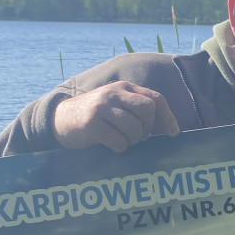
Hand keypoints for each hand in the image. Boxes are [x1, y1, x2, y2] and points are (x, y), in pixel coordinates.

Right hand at [51, 81, 181, 151]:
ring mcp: (102, 107)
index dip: (168, 117)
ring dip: (133, 140)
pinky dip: (120, 147)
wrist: (60, 118)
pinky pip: (118, 140)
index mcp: (124, 87)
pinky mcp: (92, 123)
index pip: (155, 98)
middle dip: (147, 128)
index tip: (173, 133)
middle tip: (138, 137)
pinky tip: (112, 145)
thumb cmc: (96, 115)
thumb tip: (167, 128)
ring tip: (123, 141)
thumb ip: (136, 108)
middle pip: (148, 110)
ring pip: (134, 127)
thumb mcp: (116, 104)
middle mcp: (114, 93)